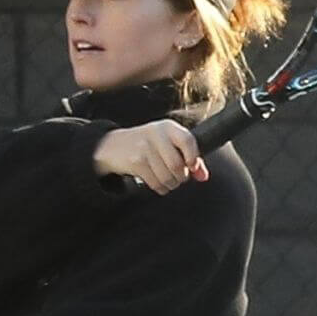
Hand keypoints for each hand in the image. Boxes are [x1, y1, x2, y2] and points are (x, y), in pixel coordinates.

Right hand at [92, 122, 209, 193]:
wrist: (114, 146)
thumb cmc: (147, 145)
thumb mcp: (167, 144)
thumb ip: (188, 157)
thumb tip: (203, 176)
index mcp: (168, 127)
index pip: (188, 141)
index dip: (194, 158)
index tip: (193, 167)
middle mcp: (156, 134)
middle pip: (178, 165)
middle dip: (181, 177)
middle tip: (178, 177)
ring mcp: (144, 147)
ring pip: (167, 176)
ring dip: (171, 184)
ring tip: (168, 180)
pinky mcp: (135, 162)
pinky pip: (155, 182)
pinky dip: (161, 188)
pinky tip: (158, 183)